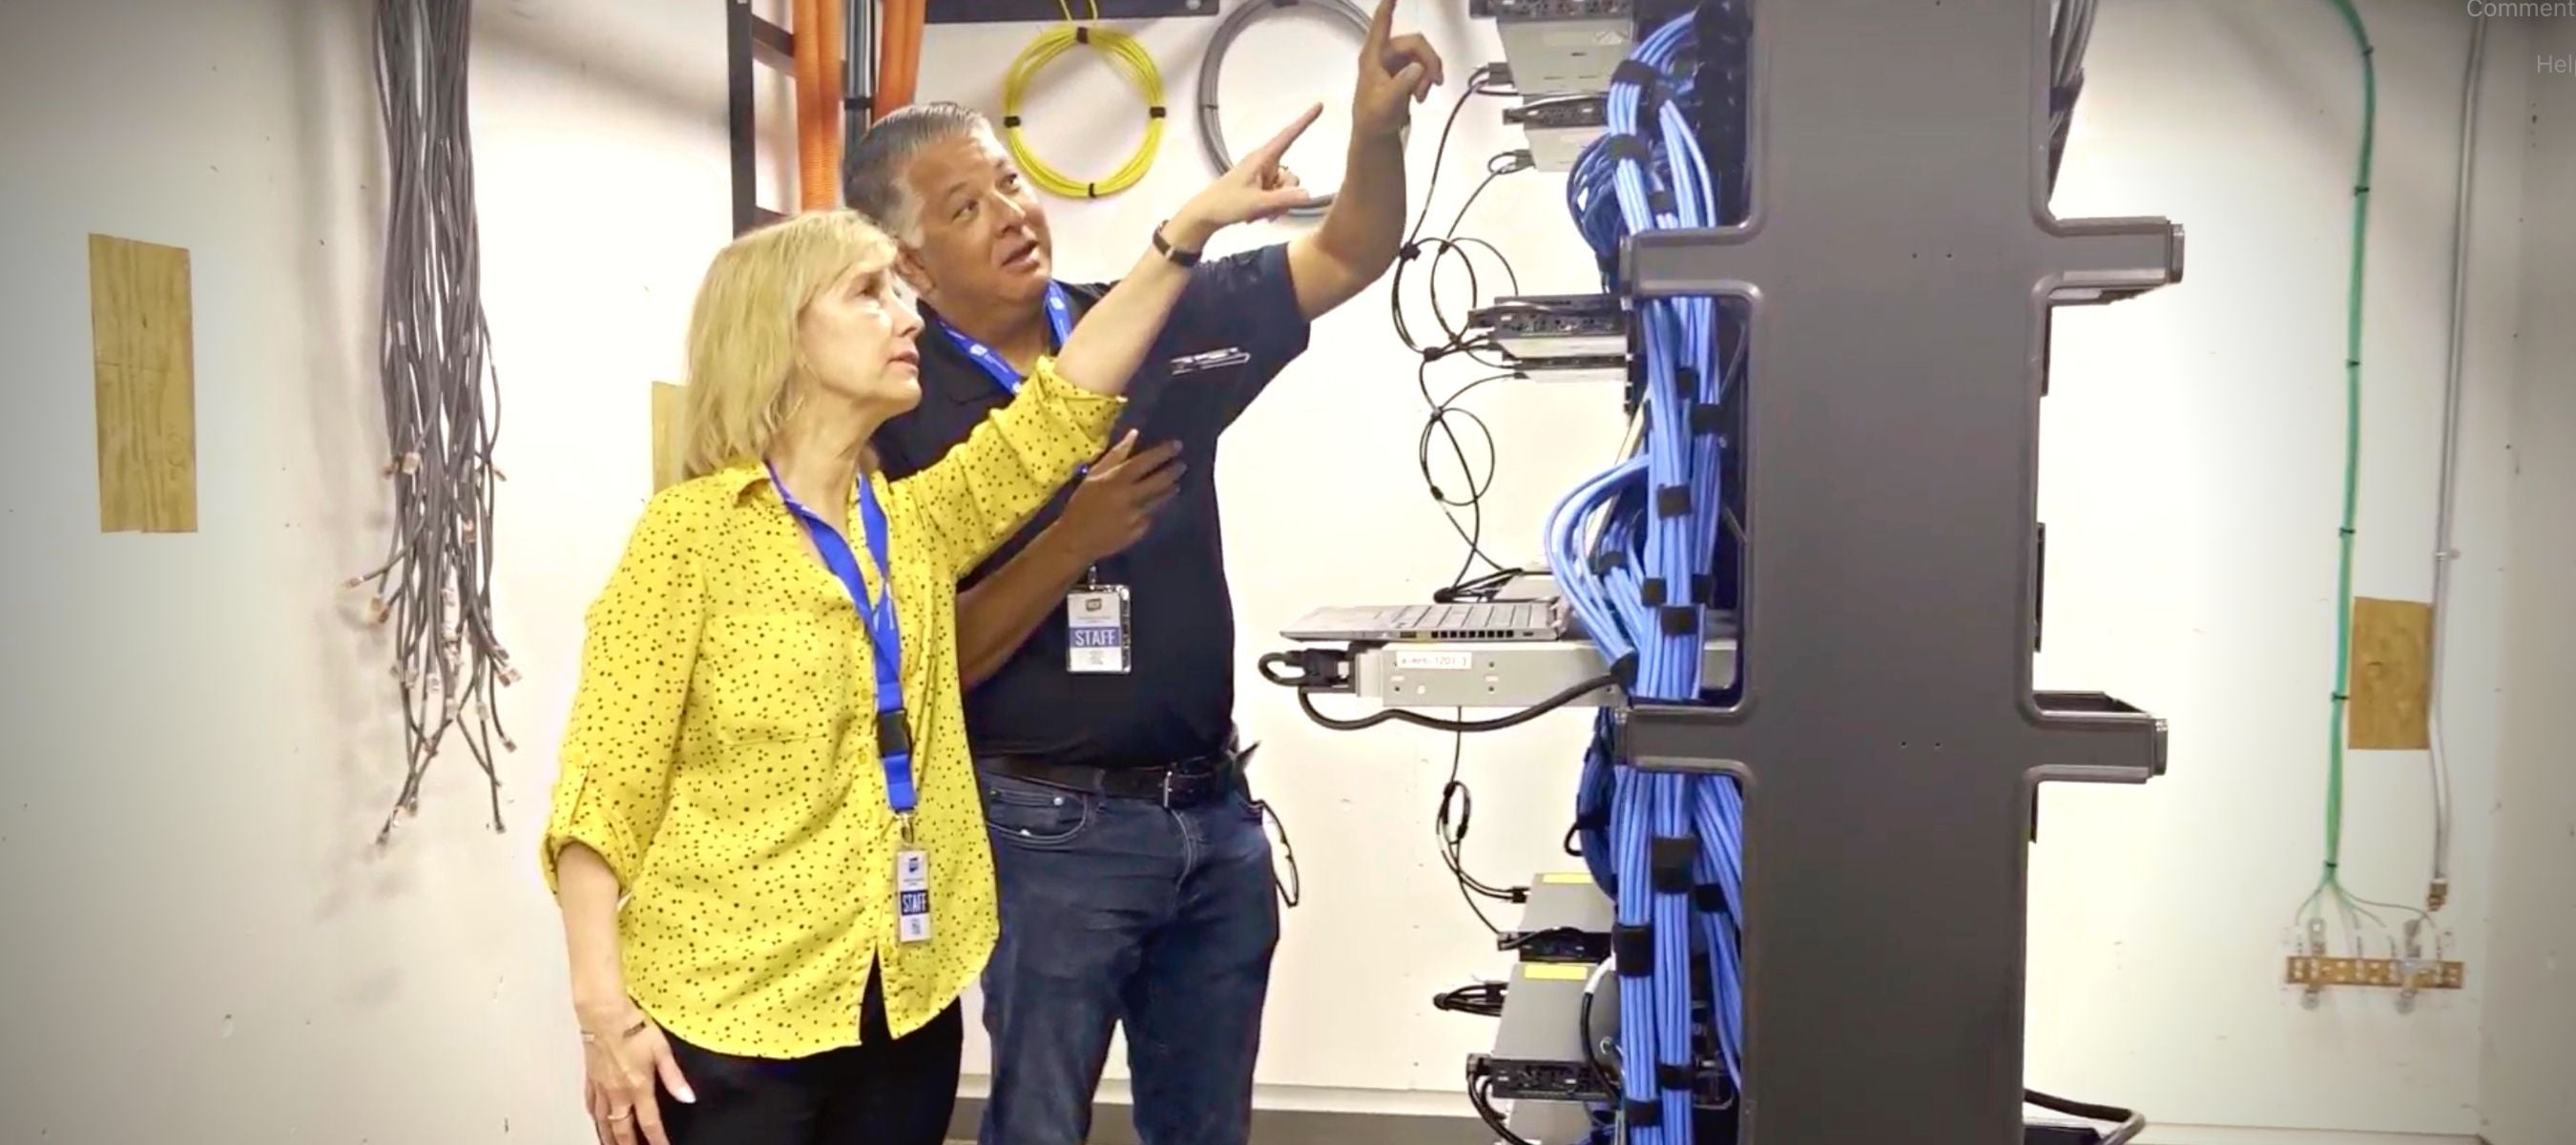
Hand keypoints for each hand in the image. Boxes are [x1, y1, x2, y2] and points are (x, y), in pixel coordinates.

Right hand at [578, 1003, 692, 1144]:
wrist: (604, 1014)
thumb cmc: (634, 1027)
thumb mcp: (662, 1051)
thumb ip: (674, 1078)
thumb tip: (689, 1098)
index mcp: (638, 1088)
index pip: (649, 1122)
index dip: (657, 1139)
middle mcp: (618, 1093)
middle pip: (622, 1129)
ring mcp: (602, 1087)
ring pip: (603, 1121)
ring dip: (609, 1137)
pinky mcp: (591, 1078)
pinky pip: (591, 1104)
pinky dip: (595, 1117)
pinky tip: (597, 1121)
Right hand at [1053, 431, 1183, 563]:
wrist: (1075, 539)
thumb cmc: (1081, 503)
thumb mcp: (1094, 475)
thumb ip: (1116, 455)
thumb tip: (1134, 433)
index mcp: (1116, 480)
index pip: (1145, 462)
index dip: (1163, 452)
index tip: (1178, 445)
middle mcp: (1129, 497)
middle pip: (1159, 481)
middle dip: (1173, 471)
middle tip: (1182, 465)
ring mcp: (1136, 516)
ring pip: (1160, 500)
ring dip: (1169, 491)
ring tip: (1175, 485)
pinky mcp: (1138, 532)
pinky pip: (1151, 517)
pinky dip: (1154, 510)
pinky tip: (1155, 506)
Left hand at [1171, 104, 1325, 242]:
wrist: (1205, 215)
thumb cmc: (1226, 204)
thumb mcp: (1256, 203)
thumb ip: (1283, 199)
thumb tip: (1308, 194)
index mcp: (1262, 158)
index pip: (1288, 135)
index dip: (1305, 120)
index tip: (1319, 105)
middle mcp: (1265, 164)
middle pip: (1291, 176)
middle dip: (1285, 196)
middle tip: (1267, 209)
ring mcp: (1263, 176)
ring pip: (1286, 190)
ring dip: (1277, 205)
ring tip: (1257, 213)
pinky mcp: (1260, 187)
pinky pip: (1278, 196)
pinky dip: (1272, 207)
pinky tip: (1258, 215)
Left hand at [1351, 0, 1444, 139]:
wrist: (1375, 135)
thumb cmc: (1374, 119)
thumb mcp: (1386, 104)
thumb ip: (1401, 85)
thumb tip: (1417, 67)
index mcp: (1373, 56)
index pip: (1381, 26)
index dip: (1387, 8)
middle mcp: (1384, 54)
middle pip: (1416, 43)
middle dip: (1429, 62)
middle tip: (1435, 83)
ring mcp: (1395, 62)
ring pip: (1423, 55)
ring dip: (1429, 73)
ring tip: (1422, 95)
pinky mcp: (1404, 72)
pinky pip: (1423, 66)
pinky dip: (1427, 79)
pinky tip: (1421, 96)